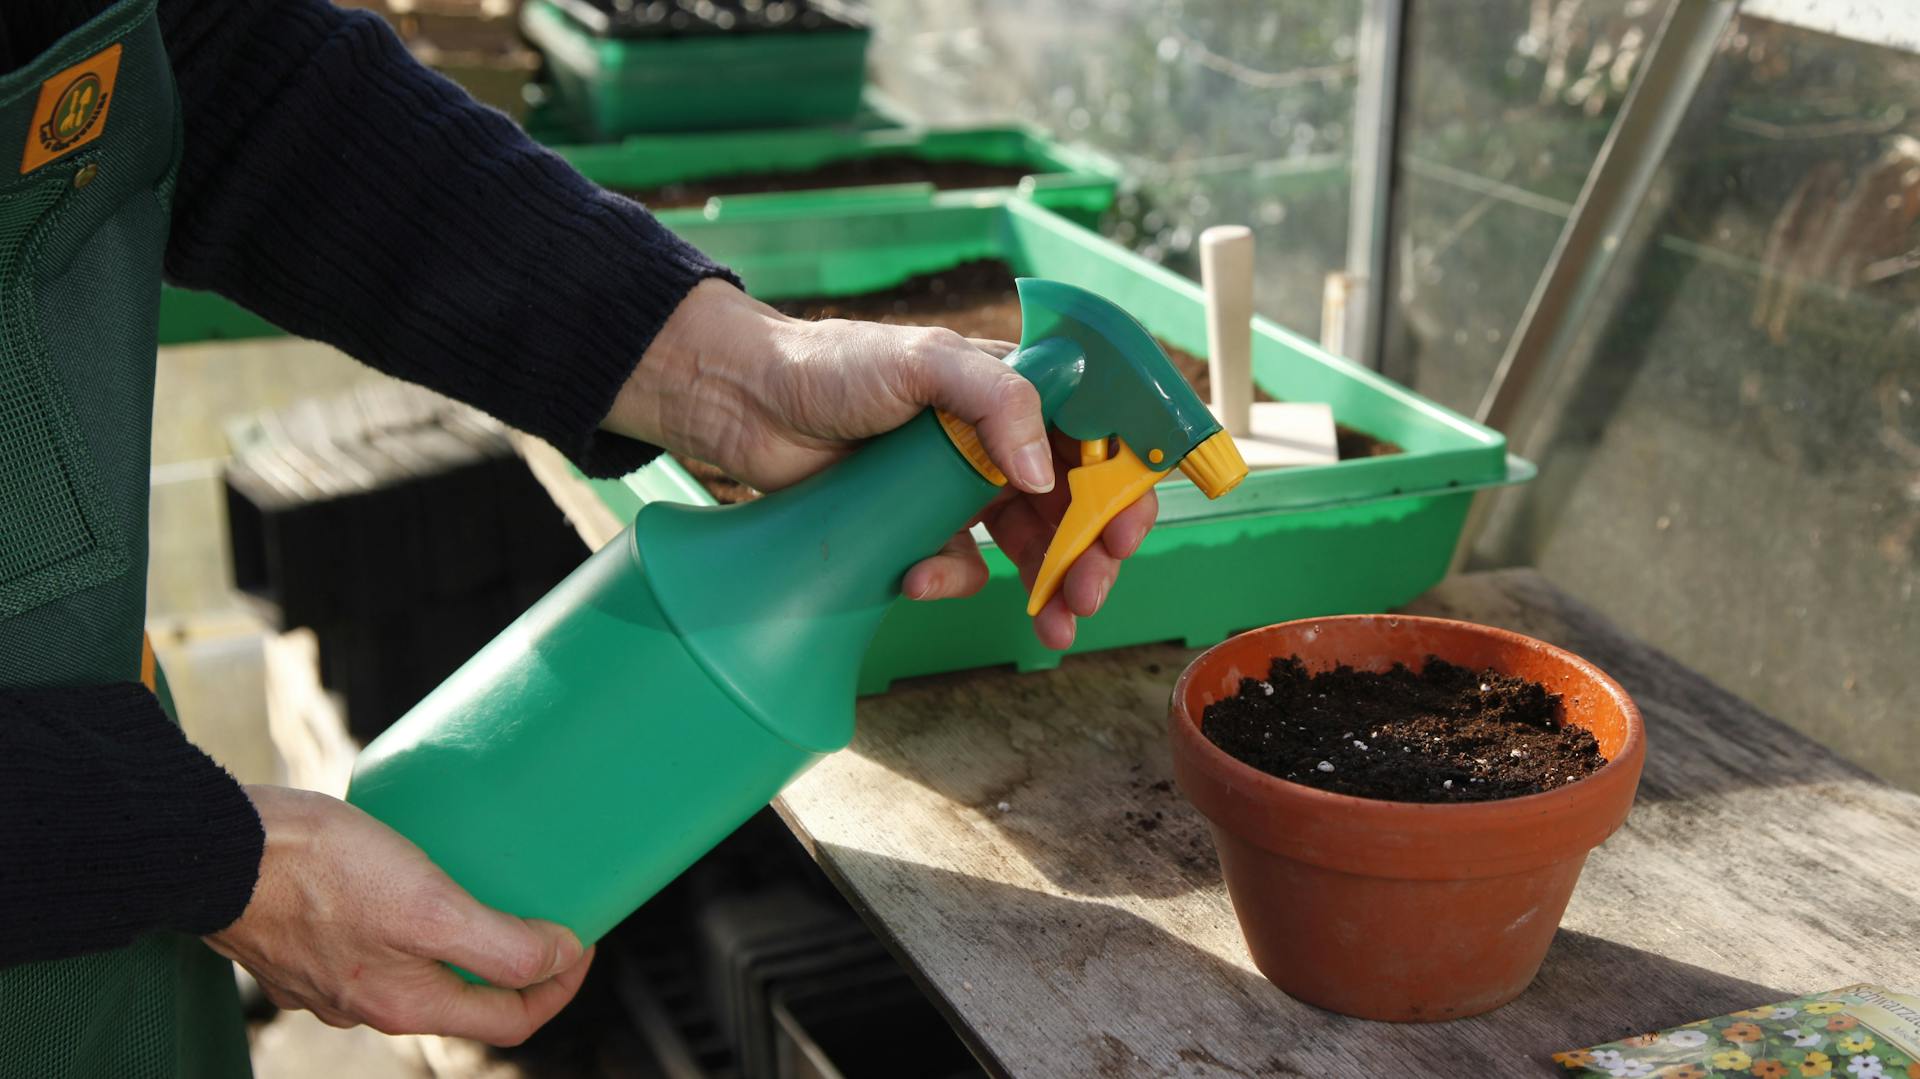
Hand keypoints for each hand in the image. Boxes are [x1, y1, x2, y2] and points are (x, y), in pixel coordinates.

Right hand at [205, 786, 593, 1045]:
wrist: (212, 849)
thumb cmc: (316, 871)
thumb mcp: (429, 908)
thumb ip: (497, 946)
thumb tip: (558, 959)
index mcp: (404, 1004)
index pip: (509, 1021)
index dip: (559, 984)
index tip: (582, 938)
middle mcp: (367, 1003)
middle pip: (465, 995)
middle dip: (509, 958)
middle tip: (536, 906)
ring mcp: (331, 975)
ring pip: (417, 966)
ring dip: (457, 934)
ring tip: (477, 882)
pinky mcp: (304, 939)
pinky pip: (373, 937)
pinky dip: (405, 916)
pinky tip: (407, 870)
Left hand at [607, 280, 1158, 648]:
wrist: (747, 404)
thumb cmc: (834, 364)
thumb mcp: (925, 361)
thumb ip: (999, 402)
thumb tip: (1045, 474)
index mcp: (1011, 391)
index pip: (1092, 437)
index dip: (1120, 484)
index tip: (1127, 530)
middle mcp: (995, 440)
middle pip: (1072, 503)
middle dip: (1091, 553)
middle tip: (1091, 592)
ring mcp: (958, 488)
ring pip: (1029, 546)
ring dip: (1050, 588)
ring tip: (1057, 626)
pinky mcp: (917, 528)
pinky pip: (959, 568)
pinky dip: (951, 582)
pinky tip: (919, 579)